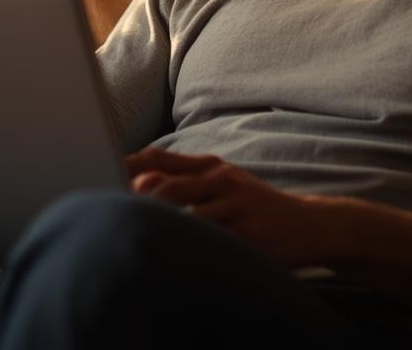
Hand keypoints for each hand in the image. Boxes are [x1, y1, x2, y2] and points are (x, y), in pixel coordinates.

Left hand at [124, 147, 337, 267]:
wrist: (309, 225)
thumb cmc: (255, 207)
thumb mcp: (225, 183)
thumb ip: (186, 179)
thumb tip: (137, 178)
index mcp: (212, 167)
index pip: (162, 159)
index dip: (130, 166)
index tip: (103, 173)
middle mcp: (222, 180)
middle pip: (170, 184)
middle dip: (140, 197)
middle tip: (113, 207)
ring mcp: (236, 206)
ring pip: (189, 212)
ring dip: (161, 221)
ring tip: (137, 230)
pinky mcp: (248, 233)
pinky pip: (213, 239)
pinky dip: (190, 244)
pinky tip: (173, 252)